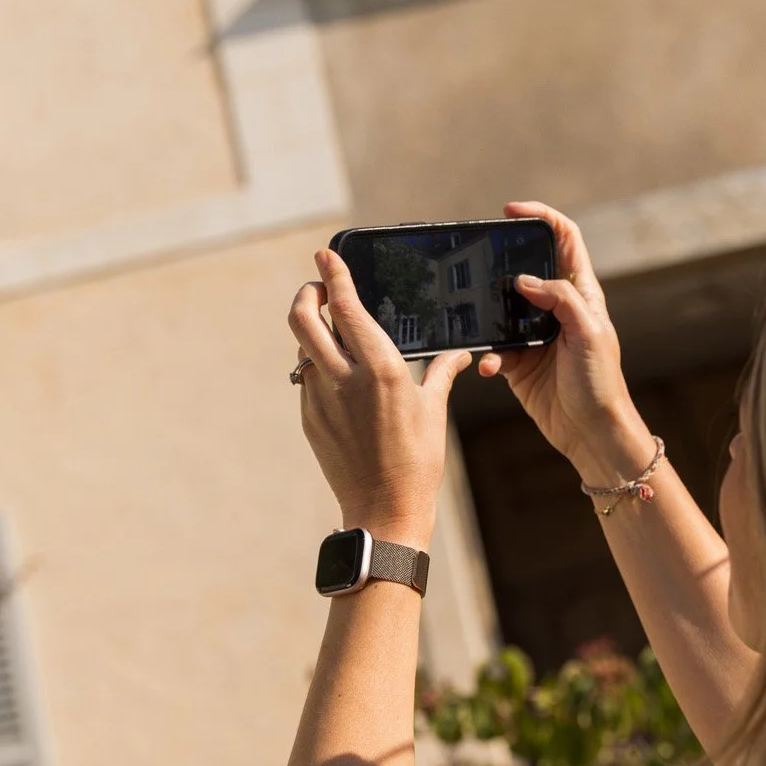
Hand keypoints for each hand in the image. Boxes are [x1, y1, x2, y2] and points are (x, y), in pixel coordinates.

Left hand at [290, 249, 470, 548]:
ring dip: (312, 331)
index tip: (326, 255)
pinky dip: (318, 366)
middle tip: (319, 288)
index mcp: (380, 369)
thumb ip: (442, 373)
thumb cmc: (418, 461)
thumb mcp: (433, 411)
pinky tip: (338, 373)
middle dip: (307, 294)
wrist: (384, 511)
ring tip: (332, 330)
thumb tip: (462, 354)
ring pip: (303, 348)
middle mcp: (343, 379)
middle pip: (303, 318)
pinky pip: (308, 379)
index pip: (345, 307)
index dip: (333, 275)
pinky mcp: (310, 419)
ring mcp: (320, 400)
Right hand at [479, 202, 653, 479]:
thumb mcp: (589, 334)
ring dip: (488, 316)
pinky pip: (494, 349)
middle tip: (477, 261)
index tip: (511, 211)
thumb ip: (561, 299)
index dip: (541, 217)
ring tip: (478, 321)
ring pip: (502, 309)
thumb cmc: (600, 383)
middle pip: (526, 268)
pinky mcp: (518, 362)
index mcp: (581, 294)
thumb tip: (524, 279)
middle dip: (501, 263)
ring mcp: (535, 335)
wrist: (590, 432)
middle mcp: (557, 308)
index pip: (564, 239)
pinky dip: (487, 356)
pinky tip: (490, 368)